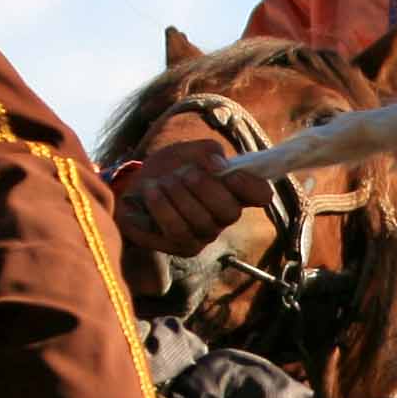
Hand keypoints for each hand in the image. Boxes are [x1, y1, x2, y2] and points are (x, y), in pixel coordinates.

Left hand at [111, 138, 267, 251]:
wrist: (135, 189)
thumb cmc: (168, 169)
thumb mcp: (186, 151)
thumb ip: (205, 151)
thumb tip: (218, 166)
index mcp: (233, 190)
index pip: (261, 194)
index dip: (251, 186)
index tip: (232, 175)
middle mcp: (223, 216)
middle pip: (230, 212)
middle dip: (205, 188)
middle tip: (185, 174)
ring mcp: (204, 235)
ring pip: (200, 221)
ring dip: (178, 196)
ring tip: (161, 182)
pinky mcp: (182, 247)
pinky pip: (176, 230)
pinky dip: (162, 207)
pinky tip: (151, 193)